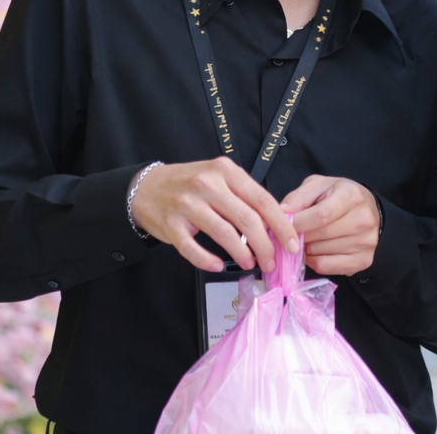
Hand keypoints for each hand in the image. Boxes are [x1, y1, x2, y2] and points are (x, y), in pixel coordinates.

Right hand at [130, 157, 299, 272]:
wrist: (145, 187)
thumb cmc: (188, 184)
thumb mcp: (217, 177)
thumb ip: (243, 194)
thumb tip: (275, 222)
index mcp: (224, 171)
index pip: (262, 199)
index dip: (280, 225)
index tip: (291, 243)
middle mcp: (207, 185)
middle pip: (247, 219)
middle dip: (265, 246)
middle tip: (272, 261)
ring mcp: (187, 205)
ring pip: (225, 234)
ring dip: (242, 254)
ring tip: (250, 263)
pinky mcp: (171, 225)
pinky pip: (194, 249)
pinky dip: (208, 261)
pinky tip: (218, 265)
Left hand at [281, 175, 380, 275]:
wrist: (367, 209)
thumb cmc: (338, 195)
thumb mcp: (319, 185)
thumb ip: (299, 196)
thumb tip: (283, 213)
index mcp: (352, 196)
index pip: (321, 215)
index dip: (299, 222)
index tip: (286, 224)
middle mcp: (363, 219)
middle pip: (321, 235)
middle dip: (301, 236)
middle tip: (294, 232)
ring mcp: (366, 242)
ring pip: (321, 252)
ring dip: (307, 248)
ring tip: (307, 239)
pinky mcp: (363, 260)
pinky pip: (327, 267)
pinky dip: (314, 261)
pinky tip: (314, 251)